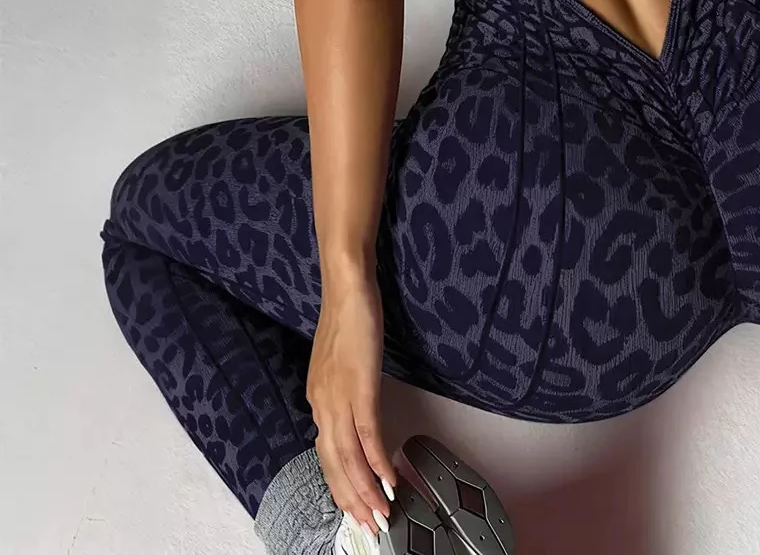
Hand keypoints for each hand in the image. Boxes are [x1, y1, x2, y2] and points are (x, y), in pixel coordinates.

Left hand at [307, 274, 395, 534]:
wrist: (347, 286)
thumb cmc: (349, 315)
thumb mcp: (342, 360)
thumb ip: (346, 387)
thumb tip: (358, 411)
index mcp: (318, 399)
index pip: (327, 455)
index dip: (342, 485)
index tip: (357, 508)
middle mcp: (322, 404)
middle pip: (334, 465)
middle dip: (353, 500)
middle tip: (370, 526)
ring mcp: (338, 397)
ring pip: (348, 457)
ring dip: (366, 489)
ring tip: (383, 513)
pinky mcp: (360, 386)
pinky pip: (367, 434)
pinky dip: (377, 460)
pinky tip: (388, 478)